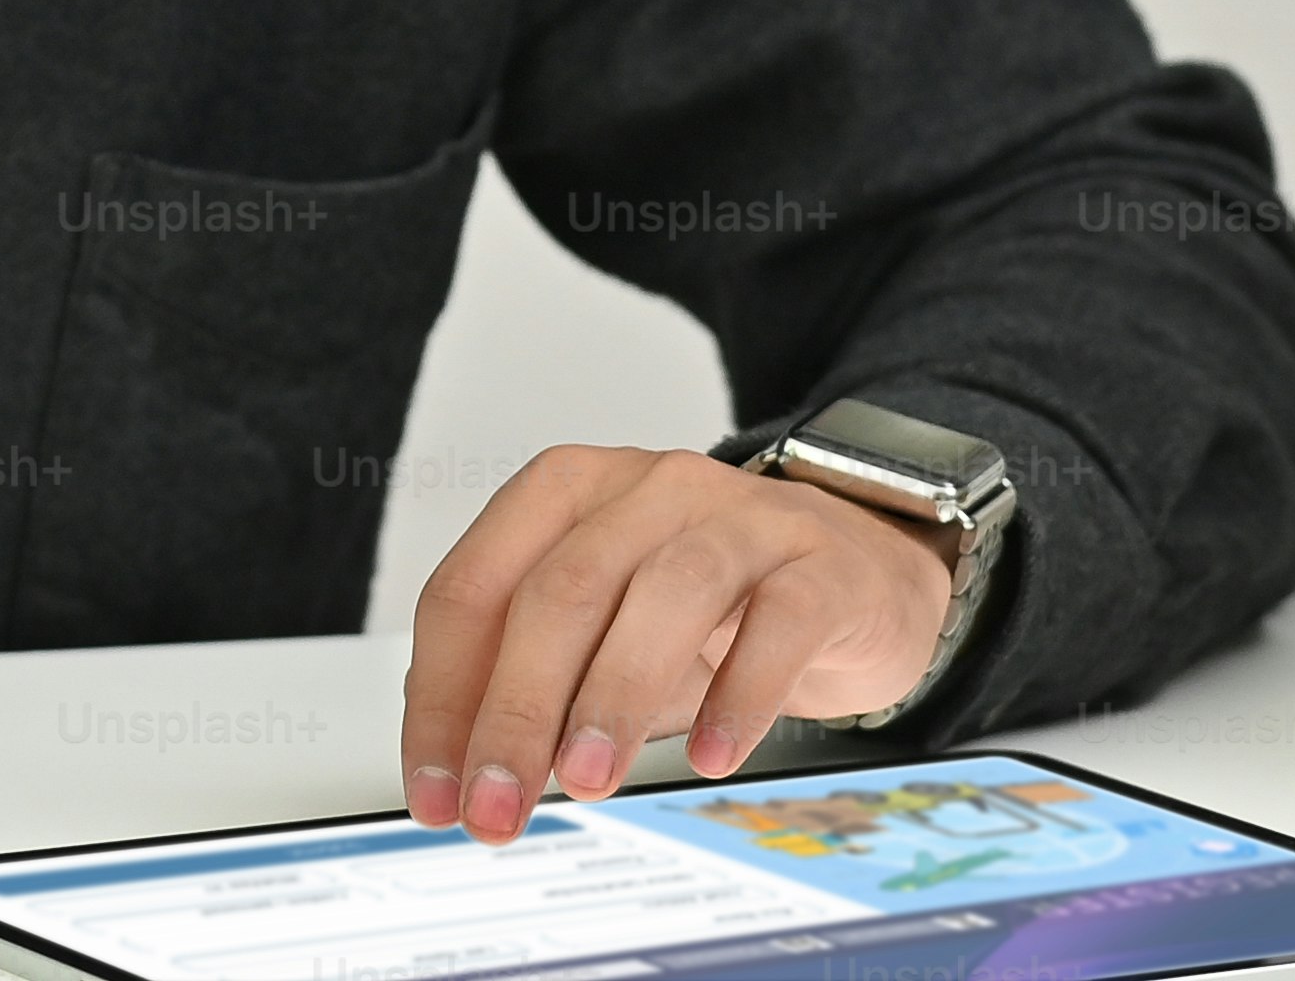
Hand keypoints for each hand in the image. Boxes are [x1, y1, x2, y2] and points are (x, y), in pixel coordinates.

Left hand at [399, 445, 957, 841]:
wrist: (858, 579)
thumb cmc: (714, 610)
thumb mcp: (605, 639)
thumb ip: (533, 690)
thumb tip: (461, 779)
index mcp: (565, 494)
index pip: (472, 591)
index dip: (443, 698)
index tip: (436, 791)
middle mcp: (645, 489)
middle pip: (557, 594)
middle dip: (514, 712)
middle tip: (498, 805)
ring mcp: (739, 516)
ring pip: (661, 595)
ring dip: (611, 699)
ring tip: (586, 783)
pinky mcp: (819, 562)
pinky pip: (778, 624)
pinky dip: (738, 696)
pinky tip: (710, 756)